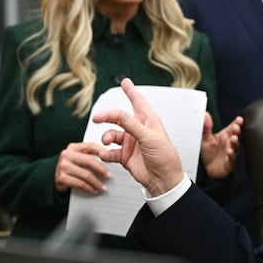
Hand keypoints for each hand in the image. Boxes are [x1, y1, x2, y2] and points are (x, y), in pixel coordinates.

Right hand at [55, 142, 109, 194]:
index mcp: (73, 147)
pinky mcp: (61, 178)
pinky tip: (93, 190)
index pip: (90, 146)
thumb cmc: (70, 168)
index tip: (111, 157)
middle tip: (109, 176)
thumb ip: (89, 155)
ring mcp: (63, 166)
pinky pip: (79, 184)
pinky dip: (89, 188)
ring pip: (85, 174)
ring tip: (102, 187)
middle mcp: (67, 155)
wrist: (53, 177)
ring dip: (96, 183)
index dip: (102, 151)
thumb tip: (108, 158)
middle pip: (89, 160)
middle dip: (101, 169)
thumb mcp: (78, 158)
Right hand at [93, 78, 183, 195]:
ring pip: (112, 134)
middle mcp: (138, 130)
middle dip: (107, 116)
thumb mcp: (150, 138)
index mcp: (148, 122)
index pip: (138, 102)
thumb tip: (120, 114)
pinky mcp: (125, 156)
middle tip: (97, 118)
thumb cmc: (165, 157)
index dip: (131, 91)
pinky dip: (107, 153)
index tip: (125, 82)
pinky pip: (111, 151)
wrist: (163, 180)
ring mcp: (131, 143)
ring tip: (106, 142)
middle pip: (119, 118)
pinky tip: (106, 154)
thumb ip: (133, 125)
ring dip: (107, 137)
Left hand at [201, 113, 242, 178]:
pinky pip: (232, 159)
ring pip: (235, 147)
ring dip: (235, 143)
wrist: (206, 169)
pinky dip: (231, 155)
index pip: (232, 127)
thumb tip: (205, 114)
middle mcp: (229, 144)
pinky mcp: (229, 163)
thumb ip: (206, 127)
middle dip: (237, 131)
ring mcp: (230, 153)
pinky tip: (229, 152)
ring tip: (234, 138)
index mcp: (225, 136)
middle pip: (236, 135)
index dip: (237, 123)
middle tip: (236, 127)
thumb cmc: (208, 153)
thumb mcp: (204, 139)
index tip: (239, 119)